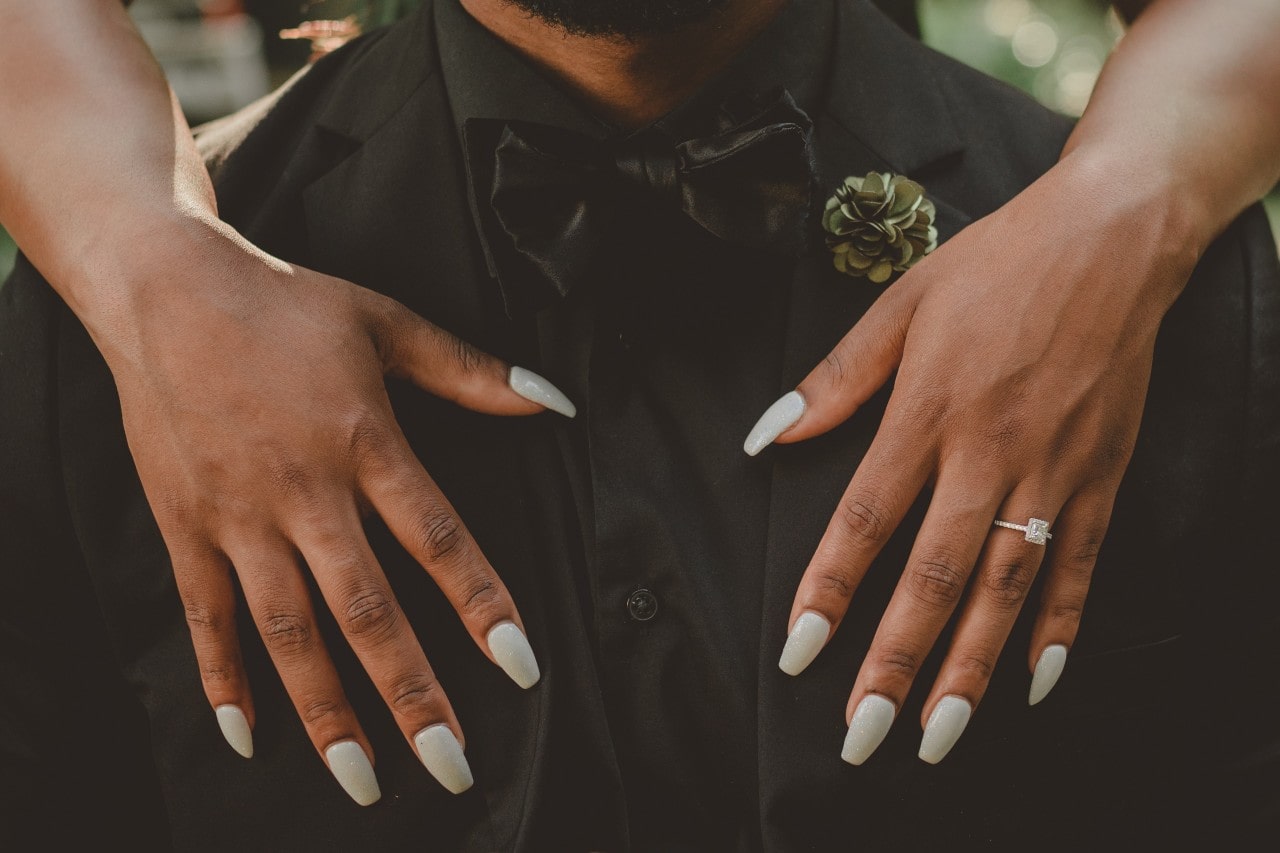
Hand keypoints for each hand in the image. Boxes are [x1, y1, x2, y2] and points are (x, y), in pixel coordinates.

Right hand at [91, 219, 574, 803]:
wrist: (167, 290)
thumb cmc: (286, 307)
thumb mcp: (388, 324)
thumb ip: (472, 373)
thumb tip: (555, 400)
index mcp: (365, 444)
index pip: (438, 541)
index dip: (482, 606)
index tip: (520, 665)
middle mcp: (305, 493)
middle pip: (367, 611)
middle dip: (413, 695)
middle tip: (452, 764)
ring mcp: (240, 517)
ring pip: (289, 632)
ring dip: (328, 711)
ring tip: (362, 779)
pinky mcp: (186, 527)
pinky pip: (205, 616)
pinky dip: (224, 678)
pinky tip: (248, 736)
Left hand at [745, 152, 1199, 763]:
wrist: (1112, 237)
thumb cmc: (996, 266)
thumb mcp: (900, 304)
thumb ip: (834, 380)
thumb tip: (767, 435)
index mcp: (930, 410)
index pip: (867, 518)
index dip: (829, 590)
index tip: (798, 651)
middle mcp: (991, 450)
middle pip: (935, 573)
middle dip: (896, 660)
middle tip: (863, 732)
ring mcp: (1053, 468)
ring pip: (1006, 584)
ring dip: (971, 664)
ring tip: (939, 732)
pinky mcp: (1101, 473)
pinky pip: (1080, 562)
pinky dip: (1059, 624)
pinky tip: (1034, 679)